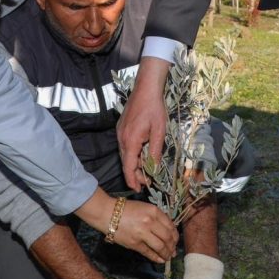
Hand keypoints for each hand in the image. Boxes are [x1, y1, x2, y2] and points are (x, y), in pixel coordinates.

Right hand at [74, 189, 176, 262]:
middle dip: (172, 246)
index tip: (175, 240)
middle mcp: (150, 222)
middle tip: (173, 250)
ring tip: (168, 256)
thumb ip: (156, 217)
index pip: (170, 225)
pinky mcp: (135, 243)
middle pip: (167, 237)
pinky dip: (156, 257)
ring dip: (167, 253)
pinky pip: (149, 252)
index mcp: (153, 211)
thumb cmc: (126, 209)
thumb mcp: (144, 207)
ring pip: (161, 246)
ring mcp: (142, 233)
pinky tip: (160, 259)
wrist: (108, 213)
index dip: (175, 235)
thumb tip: (167, 230)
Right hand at [117, 57, 169, 189]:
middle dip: (135, 174)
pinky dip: (132, 154)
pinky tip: (141, 156)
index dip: (132, 179)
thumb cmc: (154, 109)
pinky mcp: (121, 128)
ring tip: (146, 172)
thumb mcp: (159, 132)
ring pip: (125, 154)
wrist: (146, 89)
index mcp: (130, 141)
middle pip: (126, 162)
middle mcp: (122, 138)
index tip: (137, 189)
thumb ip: (155, 152)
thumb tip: (153, 169)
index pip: (128, 166)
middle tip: (147, 182)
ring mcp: (120, 133)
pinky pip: (125, 146)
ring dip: (134, 164)